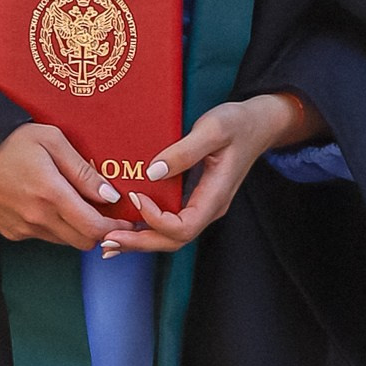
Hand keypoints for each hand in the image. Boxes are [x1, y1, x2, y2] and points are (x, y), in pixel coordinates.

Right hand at [0, 122, 122, 247]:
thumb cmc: (9, 141)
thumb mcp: (51, 140)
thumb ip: (82, 170)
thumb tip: (110, 195)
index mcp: (51, 193)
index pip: (94, 228)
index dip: (117, 228)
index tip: (129, 221)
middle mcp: (37, 217)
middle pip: (83, 241)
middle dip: (99, 230)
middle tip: (106, 213)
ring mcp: (22, 228)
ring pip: (63, 240)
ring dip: (75, 228)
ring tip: (76, 205)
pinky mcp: (10, 232)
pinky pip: (42, 236)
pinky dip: (53, 226)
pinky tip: (48, 205)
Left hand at [94, 92, 320, 255]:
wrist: (258, 123)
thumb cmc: (238, 122)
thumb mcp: (213, 129)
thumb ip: (184, 151)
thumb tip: (151, 173)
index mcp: (215, 196)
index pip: (183, 226)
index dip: (156, 220)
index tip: (135, 196)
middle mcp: (208, 208)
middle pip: (173, 241)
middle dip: (139, 243)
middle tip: (107, 241)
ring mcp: (200, 206)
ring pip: (169, 236)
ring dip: (139, 240)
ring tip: (108, 241)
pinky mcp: (192, 199)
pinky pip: (168, 222)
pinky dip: (146, 227)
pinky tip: (124, 225)